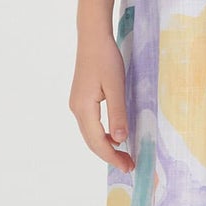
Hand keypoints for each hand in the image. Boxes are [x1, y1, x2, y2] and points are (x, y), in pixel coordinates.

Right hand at [70, 33, 134, 169]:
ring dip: (106, 147)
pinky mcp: (81, 99)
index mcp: (84, 108)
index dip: (112, 157)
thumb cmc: (106, 59)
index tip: (128, 167)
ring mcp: (77, 105)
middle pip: (92, 141)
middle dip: (109, 156)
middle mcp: (76, 109)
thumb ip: (118, 113)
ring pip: (90, 134)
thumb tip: (120, 140)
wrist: (92, 38)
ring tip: (124, 155)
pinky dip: (102, 135)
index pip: (98, 142)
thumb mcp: (116, 86)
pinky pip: (90, 125)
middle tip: (129, 166)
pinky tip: (115, 136)